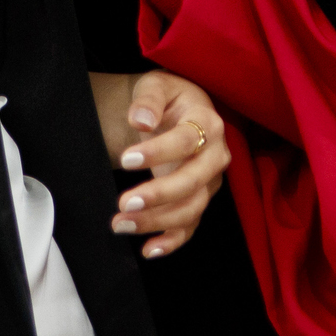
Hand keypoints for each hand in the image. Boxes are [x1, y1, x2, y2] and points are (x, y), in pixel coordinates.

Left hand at [99, 71, 229, 259]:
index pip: (186, 141)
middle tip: (123, 203)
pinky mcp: (199, 199)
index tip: (125, 160)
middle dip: (158, 196)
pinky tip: (148, 249)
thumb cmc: (165, 96)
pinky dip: (172, 241)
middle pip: (193, 182)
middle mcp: (215, 155)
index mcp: (206, 122)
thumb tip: (141, 120)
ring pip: (191, 209)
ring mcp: (209, 181)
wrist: (175, 109)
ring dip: (157, 221)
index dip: (157, 153)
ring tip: (120, 223)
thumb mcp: (155, 85)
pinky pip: (190, 226)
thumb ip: (148, 100)